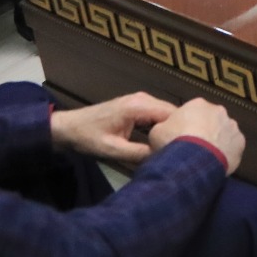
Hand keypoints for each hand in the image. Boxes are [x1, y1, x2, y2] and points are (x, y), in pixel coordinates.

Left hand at [51, 91, 175, 164]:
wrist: (68, 127)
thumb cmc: (88, 138)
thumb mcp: (113, 150)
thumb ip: (139, 154)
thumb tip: (163, 157)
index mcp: (138, 107)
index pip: (172, 114)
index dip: (181, 129)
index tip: (188, 146)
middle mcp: (143, 99)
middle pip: (172, 112)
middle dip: (179, 128)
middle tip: (185, 149)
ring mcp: (140, 100)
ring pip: (165, 113)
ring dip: (170, 128)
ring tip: (177, 146)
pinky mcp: (137, 105)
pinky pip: (156, 114)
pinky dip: (161, 126)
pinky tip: (163, 140)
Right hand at [148, 98, 245, 175]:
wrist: (194, 159)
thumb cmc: (174, 142)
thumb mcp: (157, 132)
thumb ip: (164, 127)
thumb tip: (166, 131)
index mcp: (198, 104)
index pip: (192, 112)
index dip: (186, 125)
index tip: (181, 138)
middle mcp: (218, 110)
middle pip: (210, 120)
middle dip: (204, 131)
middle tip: (194, 148)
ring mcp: (231, 126)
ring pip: (223, 132)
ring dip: (216, 141)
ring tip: (205, 157)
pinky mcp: (240, 142)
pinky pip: (232, 147)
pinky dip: (226, 153)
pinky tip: (216, 162)